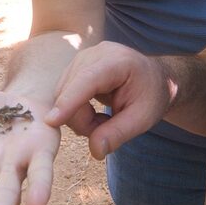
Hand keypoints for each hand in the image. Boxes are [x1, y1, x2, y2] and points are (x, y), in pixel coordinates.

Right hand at [46, 42, 171, 158]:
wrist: (154, 80)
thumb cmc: (151, 97)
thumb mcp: (142, 119)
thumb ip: (118, 133)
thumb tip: (95, 150)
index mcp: (118, 61)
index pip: (87, 80)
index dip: (69, 101)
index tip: (51, 121)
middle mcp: (96, 54)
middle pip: (70, 92)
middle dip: (83, 120)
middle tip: (107, 129)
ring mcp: (82, 58)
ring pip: (62, 95)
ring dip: (79, 117)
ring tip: (104, 120)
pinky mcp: (75, 67)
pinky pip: (63, 94)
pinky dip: (76, 111)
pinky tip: (95, 112)